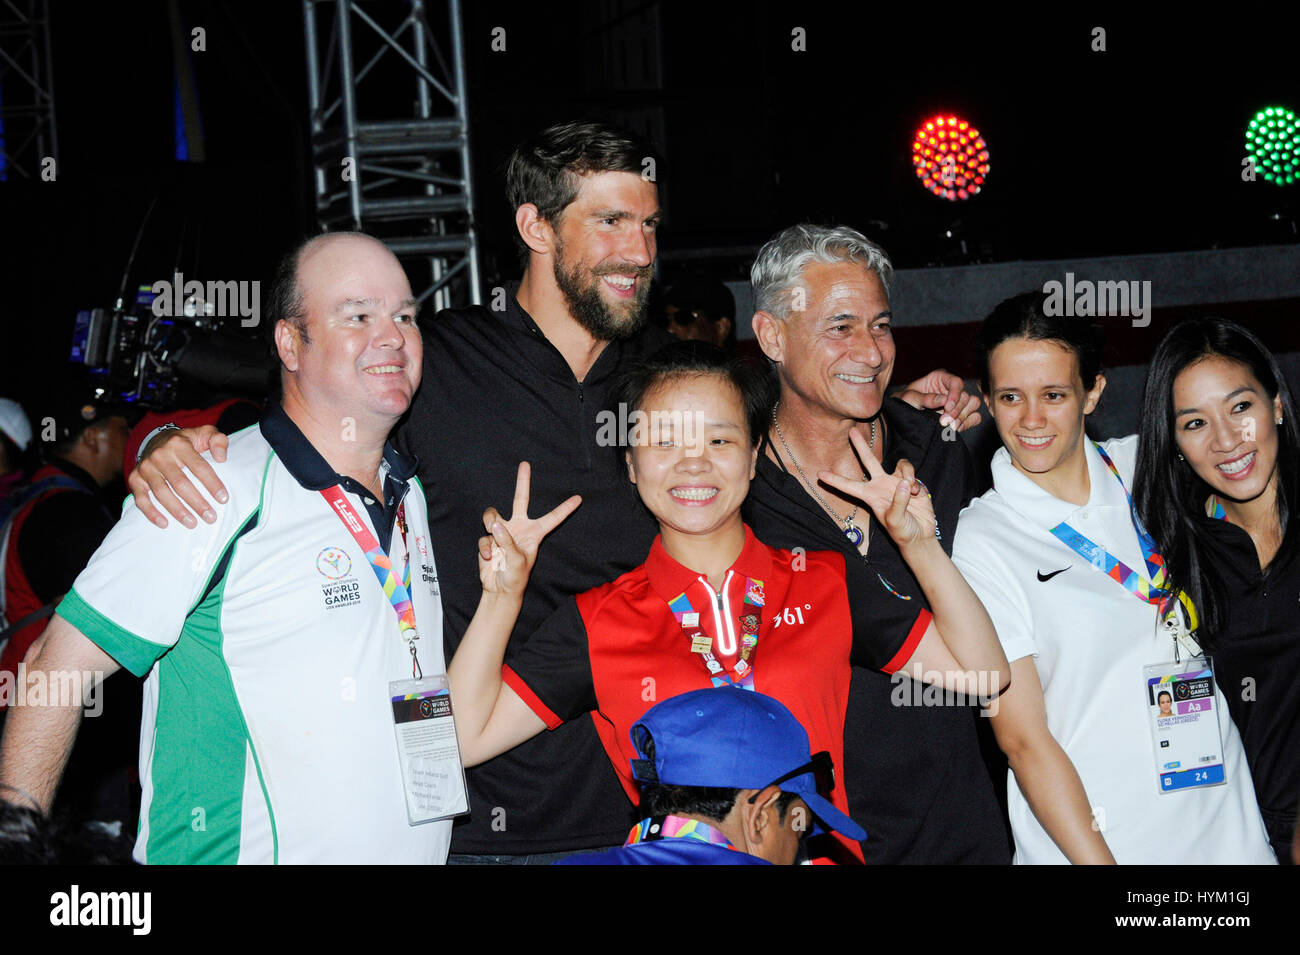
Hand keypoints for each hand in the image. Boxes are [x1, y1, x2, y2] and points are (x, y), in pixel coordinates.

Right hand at [128, 426, 229, 527]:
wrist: (157, 439)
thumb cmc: (187, 441)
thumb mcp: (205, 433)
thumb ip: (218, 440)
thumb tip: (221, 458)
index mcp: (179, 444)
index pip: (199, 467)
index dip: (212, 484)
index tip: (223, 499)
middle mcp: (160, 455)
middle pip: (180, 483)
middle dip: (197, 502)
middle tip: (210, 517)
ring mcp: (146, 467)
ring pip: (162, 493)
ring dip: (177, 511)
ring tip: (193, 523)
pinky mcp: (135, 478)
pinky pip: (141, 498)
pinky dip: (151, 512)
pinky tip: (164, 523)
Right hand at [477, 462, 580, 596]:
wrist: (498, 589)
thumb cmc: (515, 578)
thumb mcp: (517, 561)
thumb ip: (508, 542)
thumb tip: (495, 525)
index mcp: (534, 533)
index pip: (552, 518)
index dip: (565, 509)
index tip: (579, 498)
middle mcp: (519, 528)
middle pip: (520, 499)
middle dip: (522, 482)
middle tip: (525, 464)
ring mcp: (503, 532)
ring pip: (493, 515)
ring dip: (490, 523)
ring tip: (493, 536)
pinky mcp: (489, 539)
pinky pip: (484, 537)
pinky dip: (485, 547)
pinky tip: (489, 558)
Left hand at [818, 427, 937, 546]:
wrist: (920, 534)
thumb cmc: (902, 532)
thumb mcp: (896, 521)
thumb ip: (898, 502)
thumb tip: (903, 482)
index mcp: (870, 496)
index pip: (848, 486)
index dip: (834, 480)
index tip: (819, 474)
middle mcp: (880, 485)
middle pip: (868, 460)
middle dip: (860, 445)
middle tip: (851, 430)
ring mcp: (894, 482)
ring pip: (898, 464)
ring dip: (906, 474)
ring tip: (911, 492)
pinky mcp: (910, 481)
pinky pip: (908, 470)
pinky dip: (913, 478)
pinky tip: (916, 492)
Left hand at [895, 368, 981, 431]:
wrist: (900, 418)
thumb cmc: (903, 402)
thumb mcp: (909, 398)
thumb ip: (925, 398)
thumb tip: (943, 400)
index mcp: (940, 378)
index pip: (956, 382)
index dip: (955, 395)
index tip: (947, 407)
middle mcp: (951, 389)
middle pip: (966, 395)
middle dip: (957, 410)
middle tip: (944, 422)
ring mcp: (957, 402)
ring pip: (973, 405)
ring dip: (963, 417)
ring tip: (949, 426)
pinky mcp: (960, 415)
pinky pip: (974, 417)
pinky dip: (967, 423)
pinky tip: (954, 429)